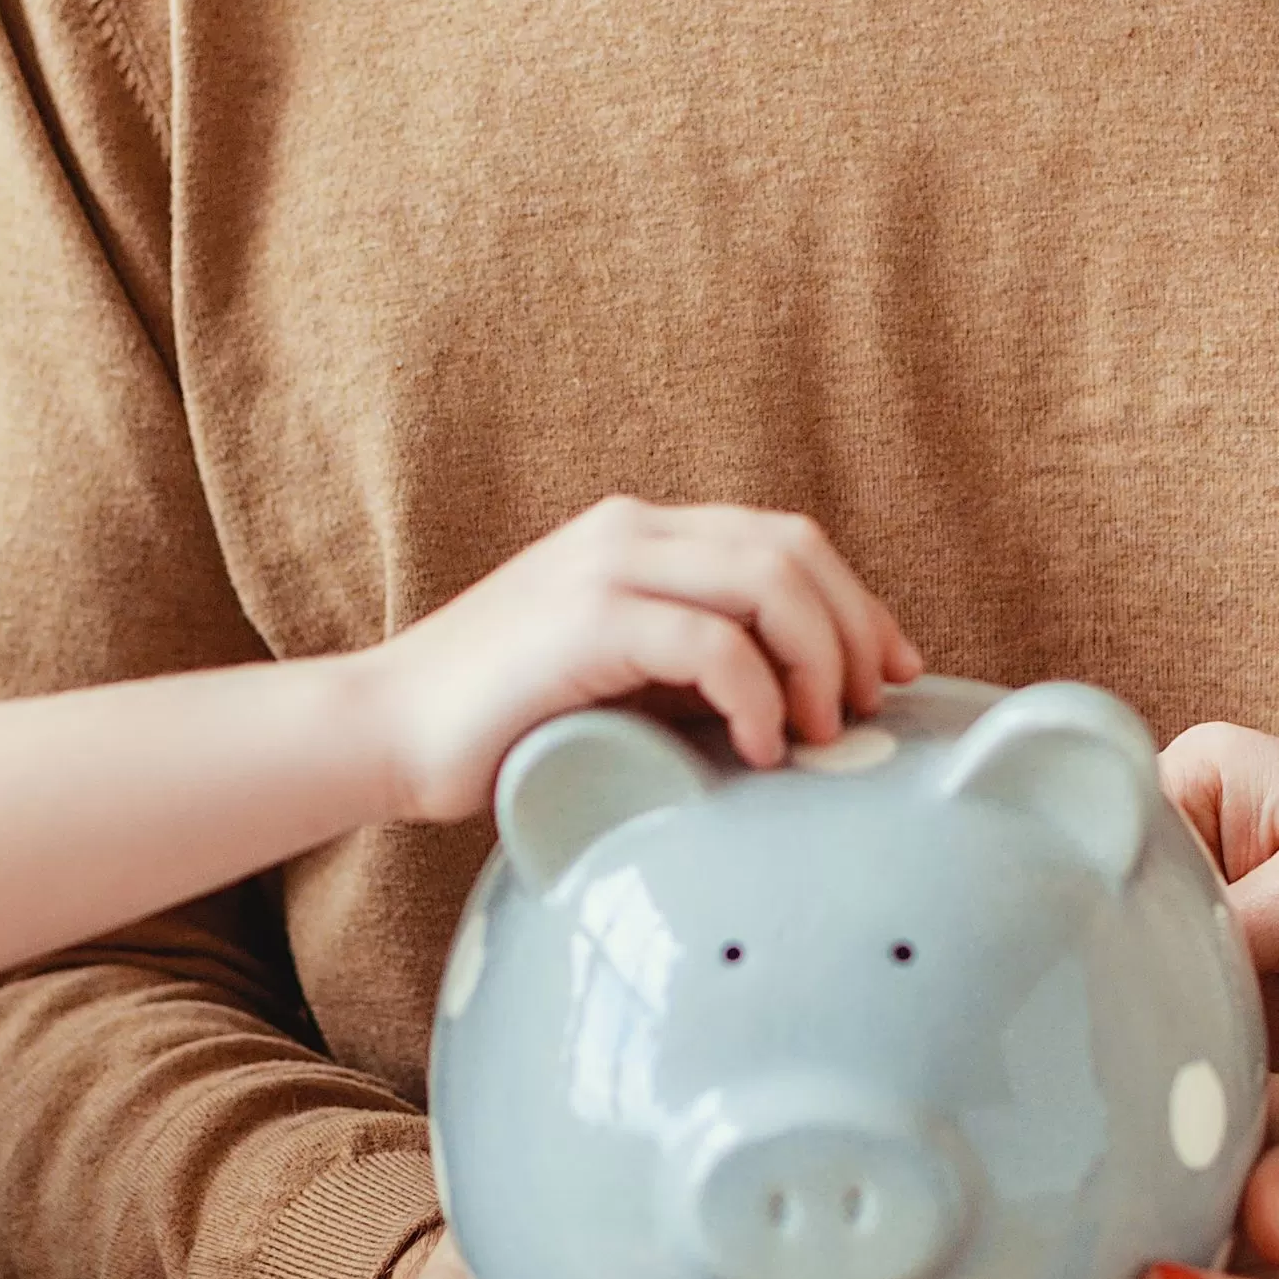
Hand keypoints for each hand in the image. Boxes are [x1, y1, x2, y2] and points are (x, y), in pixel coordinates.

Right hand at [365, 501, 922, 822]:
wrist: (386, 732)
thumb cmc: (505, 725)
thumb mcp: (622, 682)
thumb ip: (698, 671)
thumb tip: (807, 709)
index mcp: (641, 534)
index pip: (785, 541)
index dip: (855, 603)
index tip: (891, 673)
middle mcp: (630, 530)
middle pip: (793, 550)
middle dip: (854, 630)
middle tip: (866, 712)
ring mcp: (607, 566)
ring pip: (769, 581)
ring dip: (818, 660)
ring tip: (818, 734)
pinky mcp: (587, 620)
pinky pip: (713, 642)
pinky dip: (758, 695)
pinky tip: (759, 748)